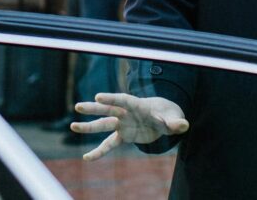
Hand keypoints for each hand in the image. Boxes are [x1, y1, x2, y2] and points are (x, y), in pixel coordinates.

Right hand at [72, 93, 188, 160]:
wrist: (163, 117)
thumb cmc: (169, 115)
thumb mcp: (174, 118)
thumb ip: (176, 122)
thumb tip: (183, 126)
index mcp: (138, 106)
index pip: (123, 100)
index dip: (112, 99)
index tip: (98, 97)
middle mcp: (127, 113)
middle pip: (108, 110)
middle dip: (94, 108)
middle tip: (78, 106)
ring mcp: (123, 124)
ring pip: (103, 125)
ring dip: (89, 126)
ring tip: (73, 126)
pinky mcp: (123, 135)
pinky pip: (108, 144)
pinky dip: (99, 151)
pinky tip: (87, 158)